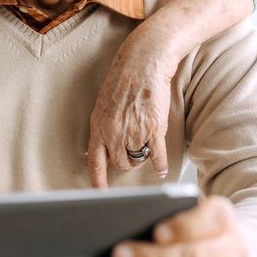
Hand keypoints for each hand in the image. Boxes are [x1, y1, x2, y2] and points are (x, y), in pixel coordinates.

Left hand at [87, 22, 180, 186]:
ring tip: (145, 143)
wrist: (143, 63)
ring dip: (142, 157)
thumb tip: (98, 149)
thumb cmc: (123, 80)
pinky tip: (161, 169)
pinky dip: (160, 165)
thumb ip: (102, 128)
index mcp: (98, 127)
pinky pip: (156, 156)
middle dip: (127, 162)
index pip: (94, 162)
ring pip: (137, 160)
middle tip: (134, 151)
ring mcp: (134, 132)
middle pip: (120, 164)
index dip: (97, 181)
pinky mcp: (153, 129)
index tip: (100, 193)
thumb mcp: (102, 105)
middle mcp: (114, 133)